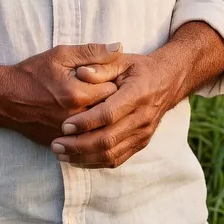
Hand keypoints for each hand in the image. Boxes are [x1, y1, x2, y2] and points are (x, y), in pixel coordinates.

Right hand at [0, 43, 127, 145]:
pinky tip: (83, 119)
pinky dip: (86, 130)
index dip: (113, 82)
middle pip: (109, 113)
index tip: (107, 76)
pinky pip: (83, 140)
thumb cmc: (33, 73)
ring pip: (98, 129)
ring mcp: (67, 134)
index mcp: (79, 95)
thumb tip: (119, 47)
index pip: (115, 91)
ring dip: (99, 118)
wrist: (4, 98)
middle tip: (101, 89)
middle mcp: (76, 119)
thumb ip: (93, 52)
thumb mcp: (62, 55)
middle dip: (110, 101)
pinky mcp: (60, 142)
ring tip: (93, 104)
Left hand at [48, 53, 178, 167]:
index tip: (64, 126)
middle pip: (108, 139)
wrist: (167, 81)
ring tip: (61, 154)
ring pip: (111, 153)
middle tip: (56, 144)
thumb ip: (100, 66)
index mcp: (138, 93)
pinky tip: (77, 159)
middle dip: (79, 145)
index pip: (109, 114)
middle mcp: (143, 117)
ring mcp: (143, 133)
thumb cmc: (139, 69)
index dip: (85, 122)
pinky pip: (117, 159)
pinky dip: (95, 162)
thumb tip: (81, 73)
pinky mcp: (141, 143)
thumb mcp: (121, 60)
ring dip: (83, 157)